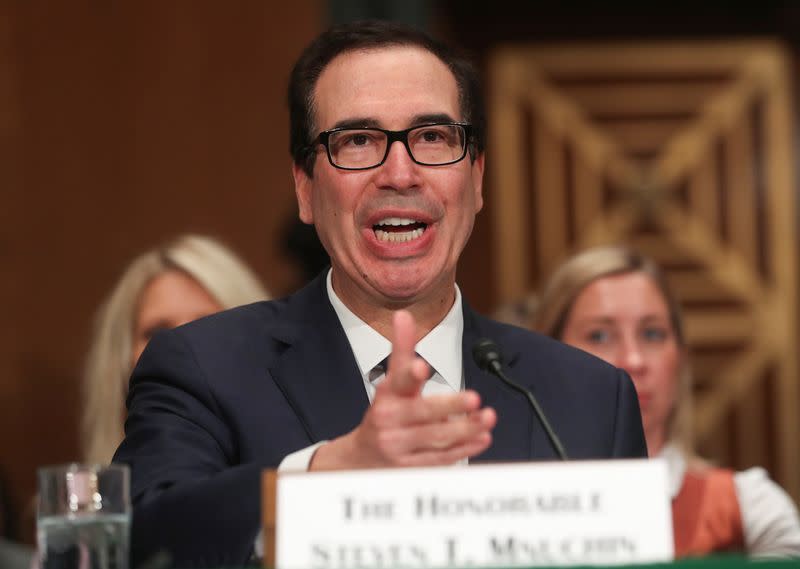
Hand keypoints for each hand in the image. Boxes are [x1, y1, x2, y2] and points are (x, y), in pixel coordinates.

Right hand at [310, 310, 495, 469]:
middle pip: (421, 413)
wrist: (361, 459)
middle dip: (449, 405)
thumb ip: (402, 350)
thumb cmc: (384, 413)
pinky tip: (482, 438)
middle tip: (474, 398)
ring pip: (435, 438)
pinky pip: (440, 458)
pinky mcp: (411, 467)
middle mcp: (390, 420)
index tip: (421, 366)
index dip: (409, 374)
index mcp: (387, 395)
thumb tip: (404, 315)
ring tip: (487, 418)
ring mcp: (399, 446)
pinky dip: (463, 449)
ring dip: (464, 429)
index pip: (397, 382)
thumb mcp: (391, 382)